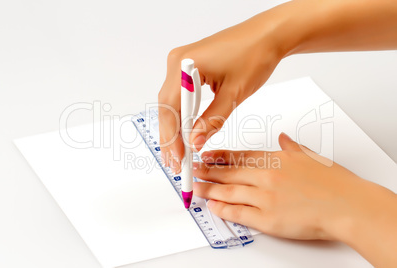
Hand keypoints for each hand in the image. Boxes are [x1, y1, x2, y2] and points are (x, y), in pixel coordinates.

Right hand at [158, 13, 285, 172]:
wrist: (267, 35)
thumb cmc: (255, 55)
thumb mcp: (234, 94)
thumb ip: (212, 120)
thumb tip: (194, 142)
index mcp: (185, 65)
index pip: (170, 109)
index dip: (172, 137)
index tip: (178, 158)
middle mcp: (177, 61)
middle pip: (167, 106)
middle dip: (171, 136)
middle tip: (176, 161)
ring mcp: (181, 63)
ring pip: (171, 102)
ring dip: (175, 126)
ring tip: (179, 151)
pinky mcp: (188, 65)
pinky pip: (180, 94)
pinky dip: (182, 113)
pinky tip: (185, 129)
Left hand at [193, 133, 396, 241]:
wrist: (347, 205)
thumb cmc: (333, 182)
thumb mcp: (310, 156)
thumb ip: (291, 147)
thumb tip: (282, 138)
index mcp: (275, 159)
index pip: (240, 156)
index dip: (220, 156)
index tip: (206, 156)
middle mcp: (267, 176)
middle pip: (230, 172)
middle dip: (208, 171)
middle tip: (193, 171)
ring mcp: (265, 198)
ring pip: (229, 191)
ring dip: (210, 189)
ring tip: (196, 188)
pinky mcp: (268, 219)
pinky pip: (239, 213)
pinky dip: (223, 209)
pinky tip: (213, 206)